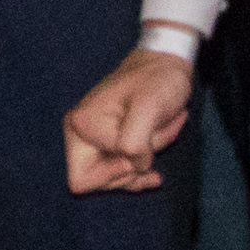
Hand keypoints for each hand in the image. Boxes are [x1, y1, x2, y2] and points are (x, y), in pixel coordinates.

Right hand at [64, 49, 195, 194]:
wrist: (168, 66)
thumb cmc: (158, 81)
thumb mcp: (149, 107)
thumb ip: (134, 143)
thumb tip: (135, 166)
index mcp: (81, 125)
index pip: (87, 178)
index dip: (119, 168)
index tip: (141, 144)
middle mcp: (81, 135)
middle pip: (100, 182)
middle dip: (133, 166)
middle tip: (152, 136)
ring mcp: (96, 140)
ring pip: (118, 177)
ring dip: (144, 160)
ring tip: (158, 130)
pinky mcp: (110, 143)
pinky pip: (125, 172)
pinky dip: (145, 163)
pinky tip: (157, 147)